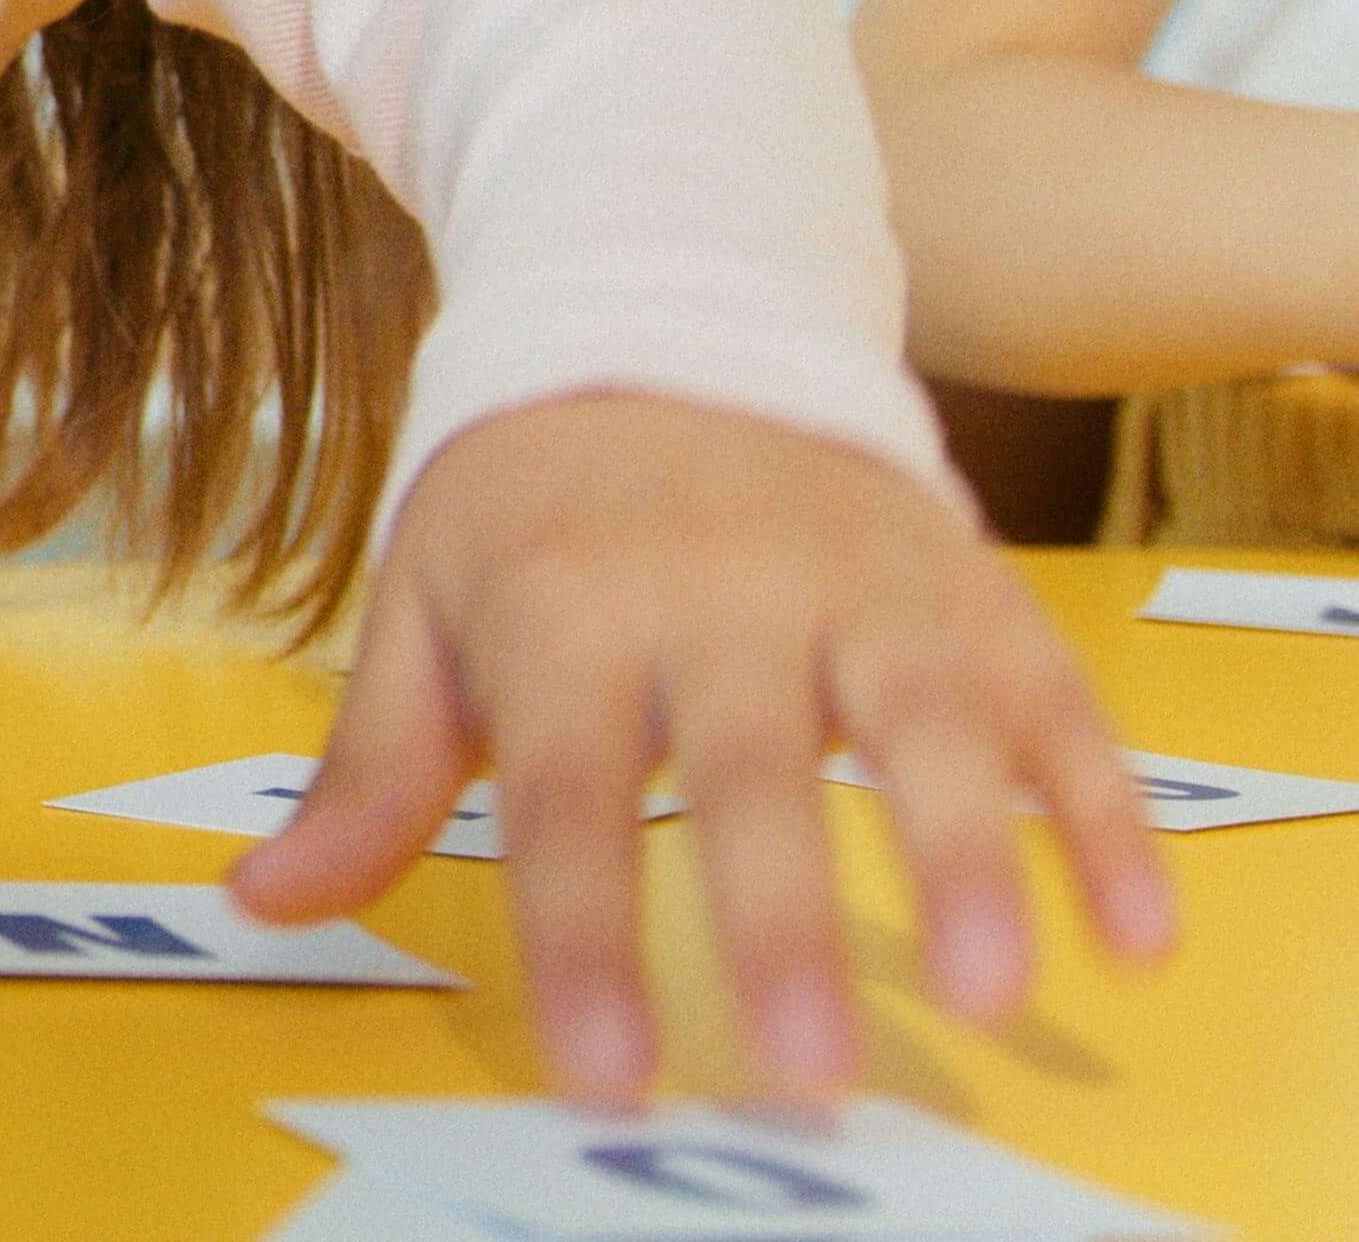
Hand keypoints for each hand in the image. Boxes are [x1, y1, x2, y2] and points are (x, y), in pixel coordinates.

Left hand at [235, 390, 1175, 1107]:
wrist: (663, 312)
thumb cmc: (529, 506)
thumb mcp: (424, 608)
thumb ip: (371, 773)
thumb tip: (259, 903)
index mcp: (563, 606)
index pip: (567, 793)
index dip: (587, 936)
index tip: (610, 1077)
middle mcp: (715, 590)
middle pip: (750, 767)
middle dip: (780, 919)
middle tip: (809, 1069)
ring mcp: (857, 582)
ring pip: (920, 720)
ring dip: (965, 858)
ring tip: (985, 993)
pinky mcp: (964, 584)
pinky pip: (1050, 696)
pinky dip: (1101, 811)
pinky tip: (1130, 932)